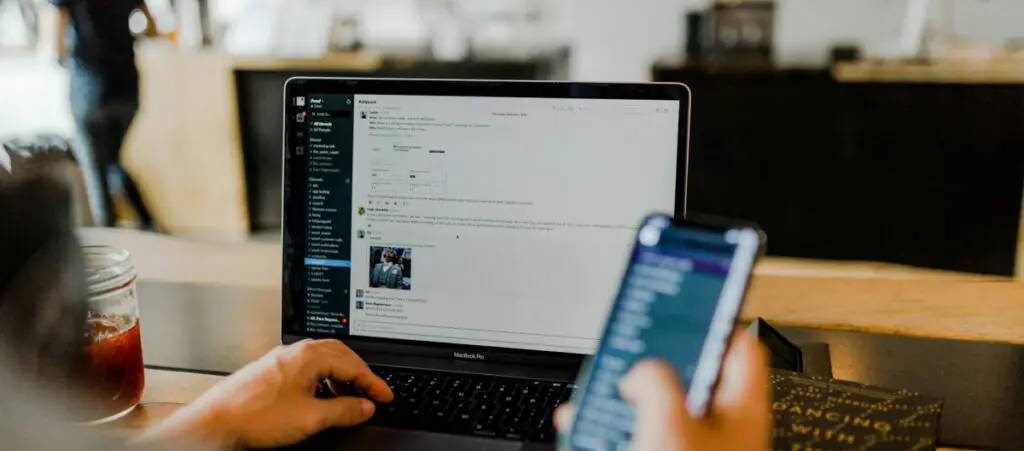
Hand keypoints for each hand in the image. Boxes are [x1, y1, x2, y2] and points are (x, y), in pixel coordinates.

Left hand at [139, 339, 392, 448]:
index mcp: (309, 356)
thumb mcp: (312, 418)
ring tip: (348, 399)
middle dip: (359, 374)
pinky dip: (321, 380)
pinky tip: (319, 398)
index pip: (353, 365)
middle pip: (339, 355)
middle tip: (372, 392)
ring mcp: (280, 360)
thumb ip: (345, 411)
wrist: (215, 423)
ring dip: (340, 377)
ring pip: (321, 361)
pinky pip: (305, 368)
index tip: (385, 397)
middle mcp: (294, 352)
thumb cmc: (256, 417)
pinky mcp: (269, 371)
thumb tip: (365, 406)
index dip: (373, 383)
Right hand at [555, 333, 770, 450]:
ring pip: (656, 409)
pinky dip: (610, 430)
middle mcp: (721, 431)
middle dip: (650, 361)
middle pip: (688, 376)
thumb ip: (654, 379)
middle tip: (627, 348)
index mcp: (741, 409)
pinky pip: (638, 439)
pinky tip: (585, 425)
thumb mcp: (668, 422)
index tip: (686, 300)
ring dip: (621, 398)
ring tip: (595, 391)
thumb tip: (641, 371)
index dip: (713, 318)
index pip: (739, 346)